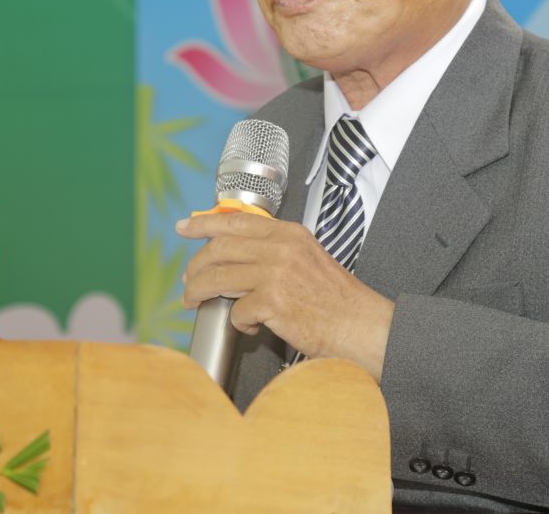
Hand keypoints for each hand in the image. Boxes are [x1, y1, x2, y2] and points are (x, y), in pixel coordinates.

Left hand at [177, 212, 394, 380]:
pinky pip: (237, 313)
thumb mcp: (308, 259)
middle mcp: (281, 248)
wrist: (364, 327)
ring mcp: (276, 274)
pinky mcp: (274, 303)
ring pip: (218, 278)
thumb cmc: (337, 301)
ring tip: (195, 302)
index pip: (236, 220)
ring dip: (200, 292)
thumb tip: (236, 258)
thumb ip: (276, 252)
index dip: (204, 223)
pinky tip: (253, 328)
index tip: (184, 227)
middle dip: (195, 266)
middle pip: (219, 248)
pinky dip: (239, 324)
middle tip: (188, 281)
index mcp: (289, 233)